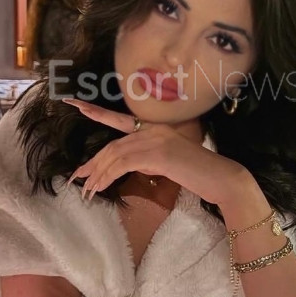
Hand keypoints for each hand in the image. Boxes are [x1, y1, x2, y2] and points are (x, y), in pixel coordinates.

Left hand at [64, 98, 251, 207]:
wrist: (221, 178)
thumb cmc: (198, 174)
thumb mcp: (168, 163)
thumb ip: (148, 158)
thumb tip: (128, 165)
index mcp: (155, 127)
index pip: (120, 119)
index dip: (96, 112)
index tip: (75, 105)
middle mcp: (153, 128)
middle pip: (113, 143)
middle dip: (92, 162)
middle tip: (78, 178)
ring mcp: (155, 139)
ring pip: (114, 154)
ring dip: (98, 174)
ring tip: (88, 191)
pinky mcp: (157, 153)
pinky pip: (123, 163)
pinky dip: (108, 176)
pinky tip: (101, 188)